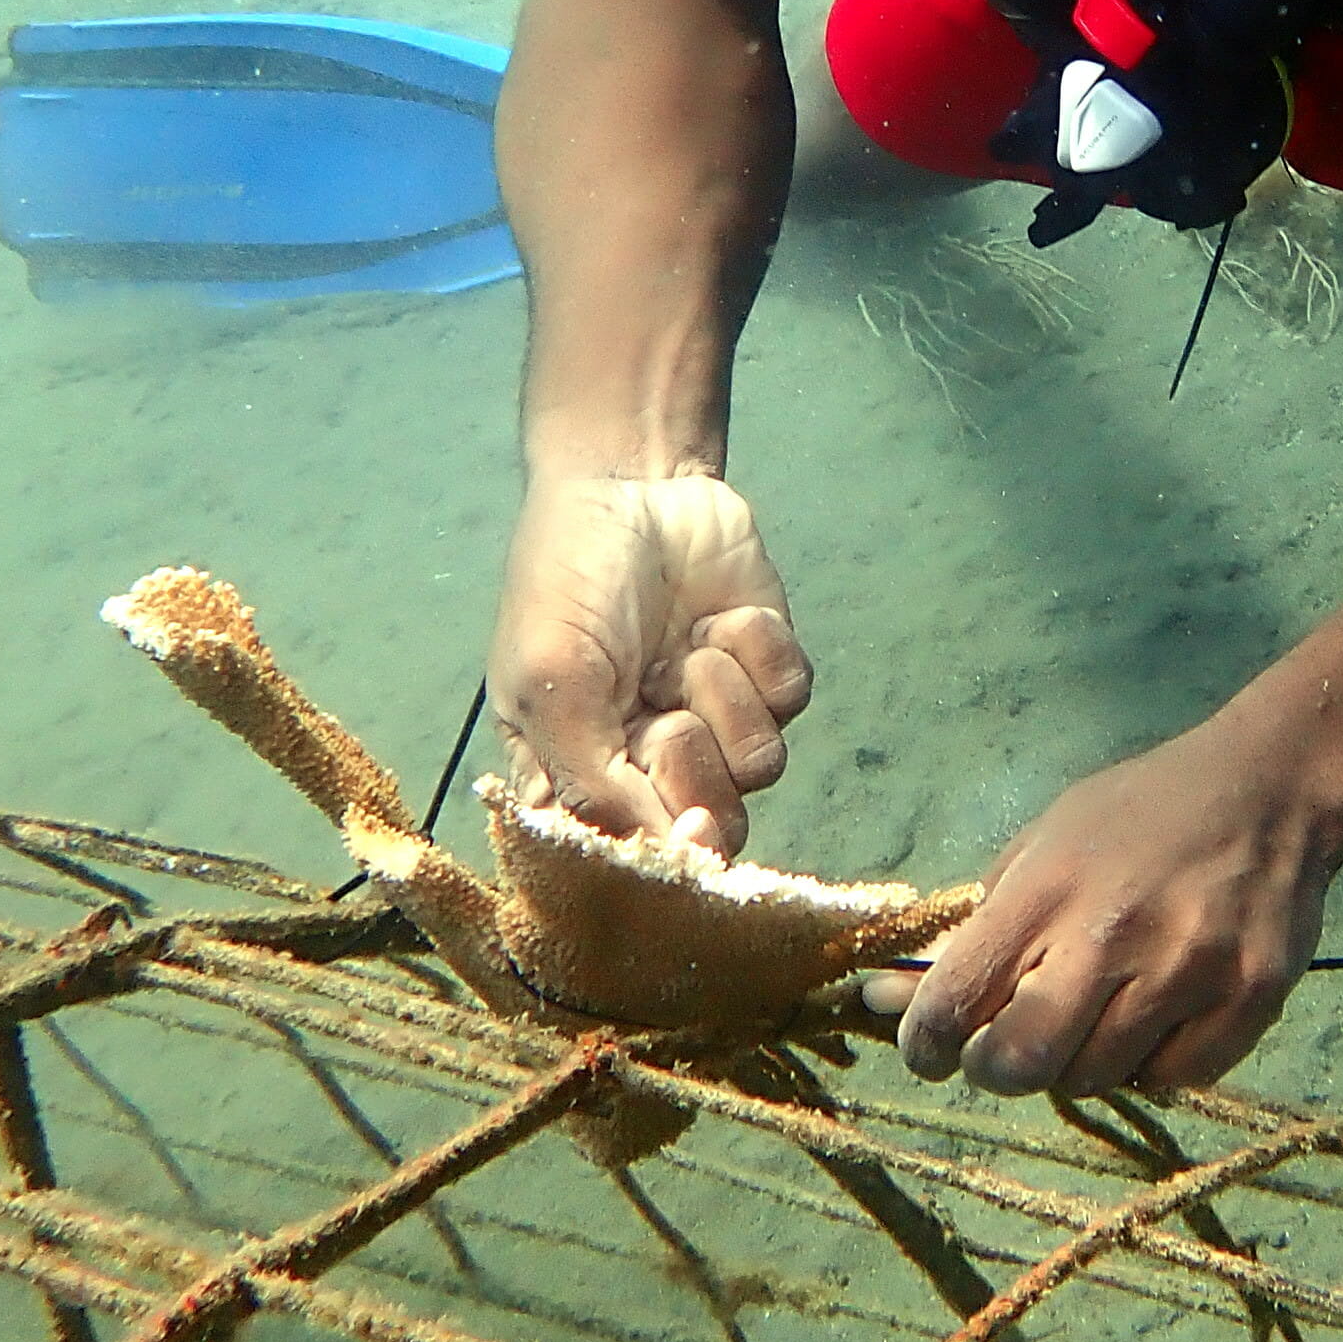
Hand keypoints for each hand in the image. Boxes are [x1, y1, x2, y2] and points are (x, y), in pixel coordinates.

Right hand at [490, 473, 810, 850]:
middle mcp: (652, 764)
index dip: (665, 856)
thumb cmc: (567, 579)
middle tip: (662, 715)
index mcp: (582, 778)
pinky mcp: (768, 673)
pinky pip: (790, 701)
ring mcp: (717, 719)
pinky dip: (757, 653)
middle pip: (712, 829)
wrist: (629, 480)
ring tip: (686, 650)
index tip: (682, 828)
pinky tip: (720, 617)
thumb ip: (592, 779)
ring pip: (759, 768)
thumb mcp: (551, 680)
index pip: (632, 861)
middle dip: (693, 768)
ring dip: (722, 698)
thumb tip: (662, 852)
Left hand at [883, 712, 1342, 1096]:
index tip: (927, 1049)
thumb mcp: (1046, 841)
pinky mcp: (1249, 1001)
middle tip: (1005, 1048)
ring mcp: (1187, 972)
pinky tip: (1155, 1016)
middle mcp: (1114, 934)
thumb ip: (978, 924)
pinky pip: (1171, 1079)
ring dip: (1077, 1060)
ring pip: (1094, 1078)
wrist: (1272, 786)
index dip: (923, 1044)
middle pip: (1020, 1063)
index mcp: (1049, 887)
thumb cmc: (1140, 813)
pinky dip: (1150, 1062)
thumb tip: (890, 998)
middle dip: (995, 1067)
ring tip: (1095, 1012)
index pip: (954, 1001)